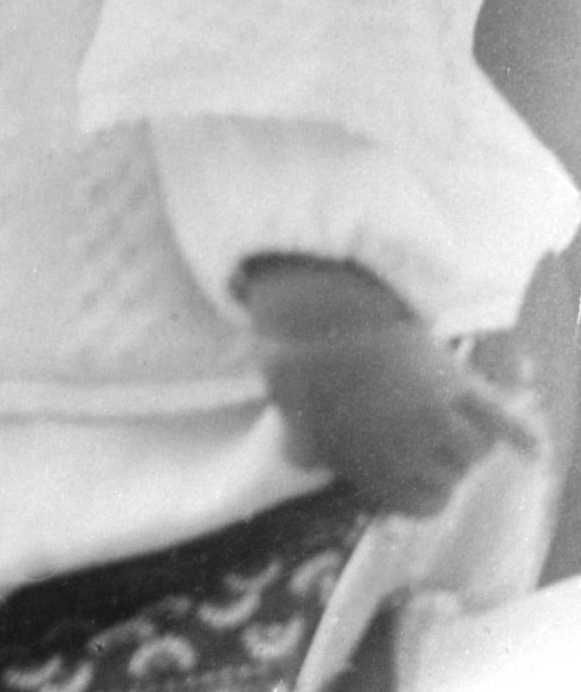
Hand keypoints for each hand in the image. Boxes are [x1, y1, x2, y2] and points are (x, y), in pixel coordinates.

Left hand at [256, 323, 537, 515]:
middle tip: (423, 446)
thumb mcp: (290, 416)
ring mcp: (440, 417)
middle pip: (453, 479)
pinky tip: (531, 450)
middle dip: (440, 466)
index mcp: (373, 468)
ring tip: (450, 426)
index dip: (417, 493)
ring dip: (467, 441)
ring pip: (476, 449)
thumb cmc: (300, 366)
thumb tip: (303, 462)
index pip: (421, 506)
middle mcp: (414, 452)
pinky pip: (501, 415)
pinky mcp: (459, 383)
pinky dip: (519, 433)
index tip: (410, 479)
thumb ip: (303, 448)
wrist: (324, 313)